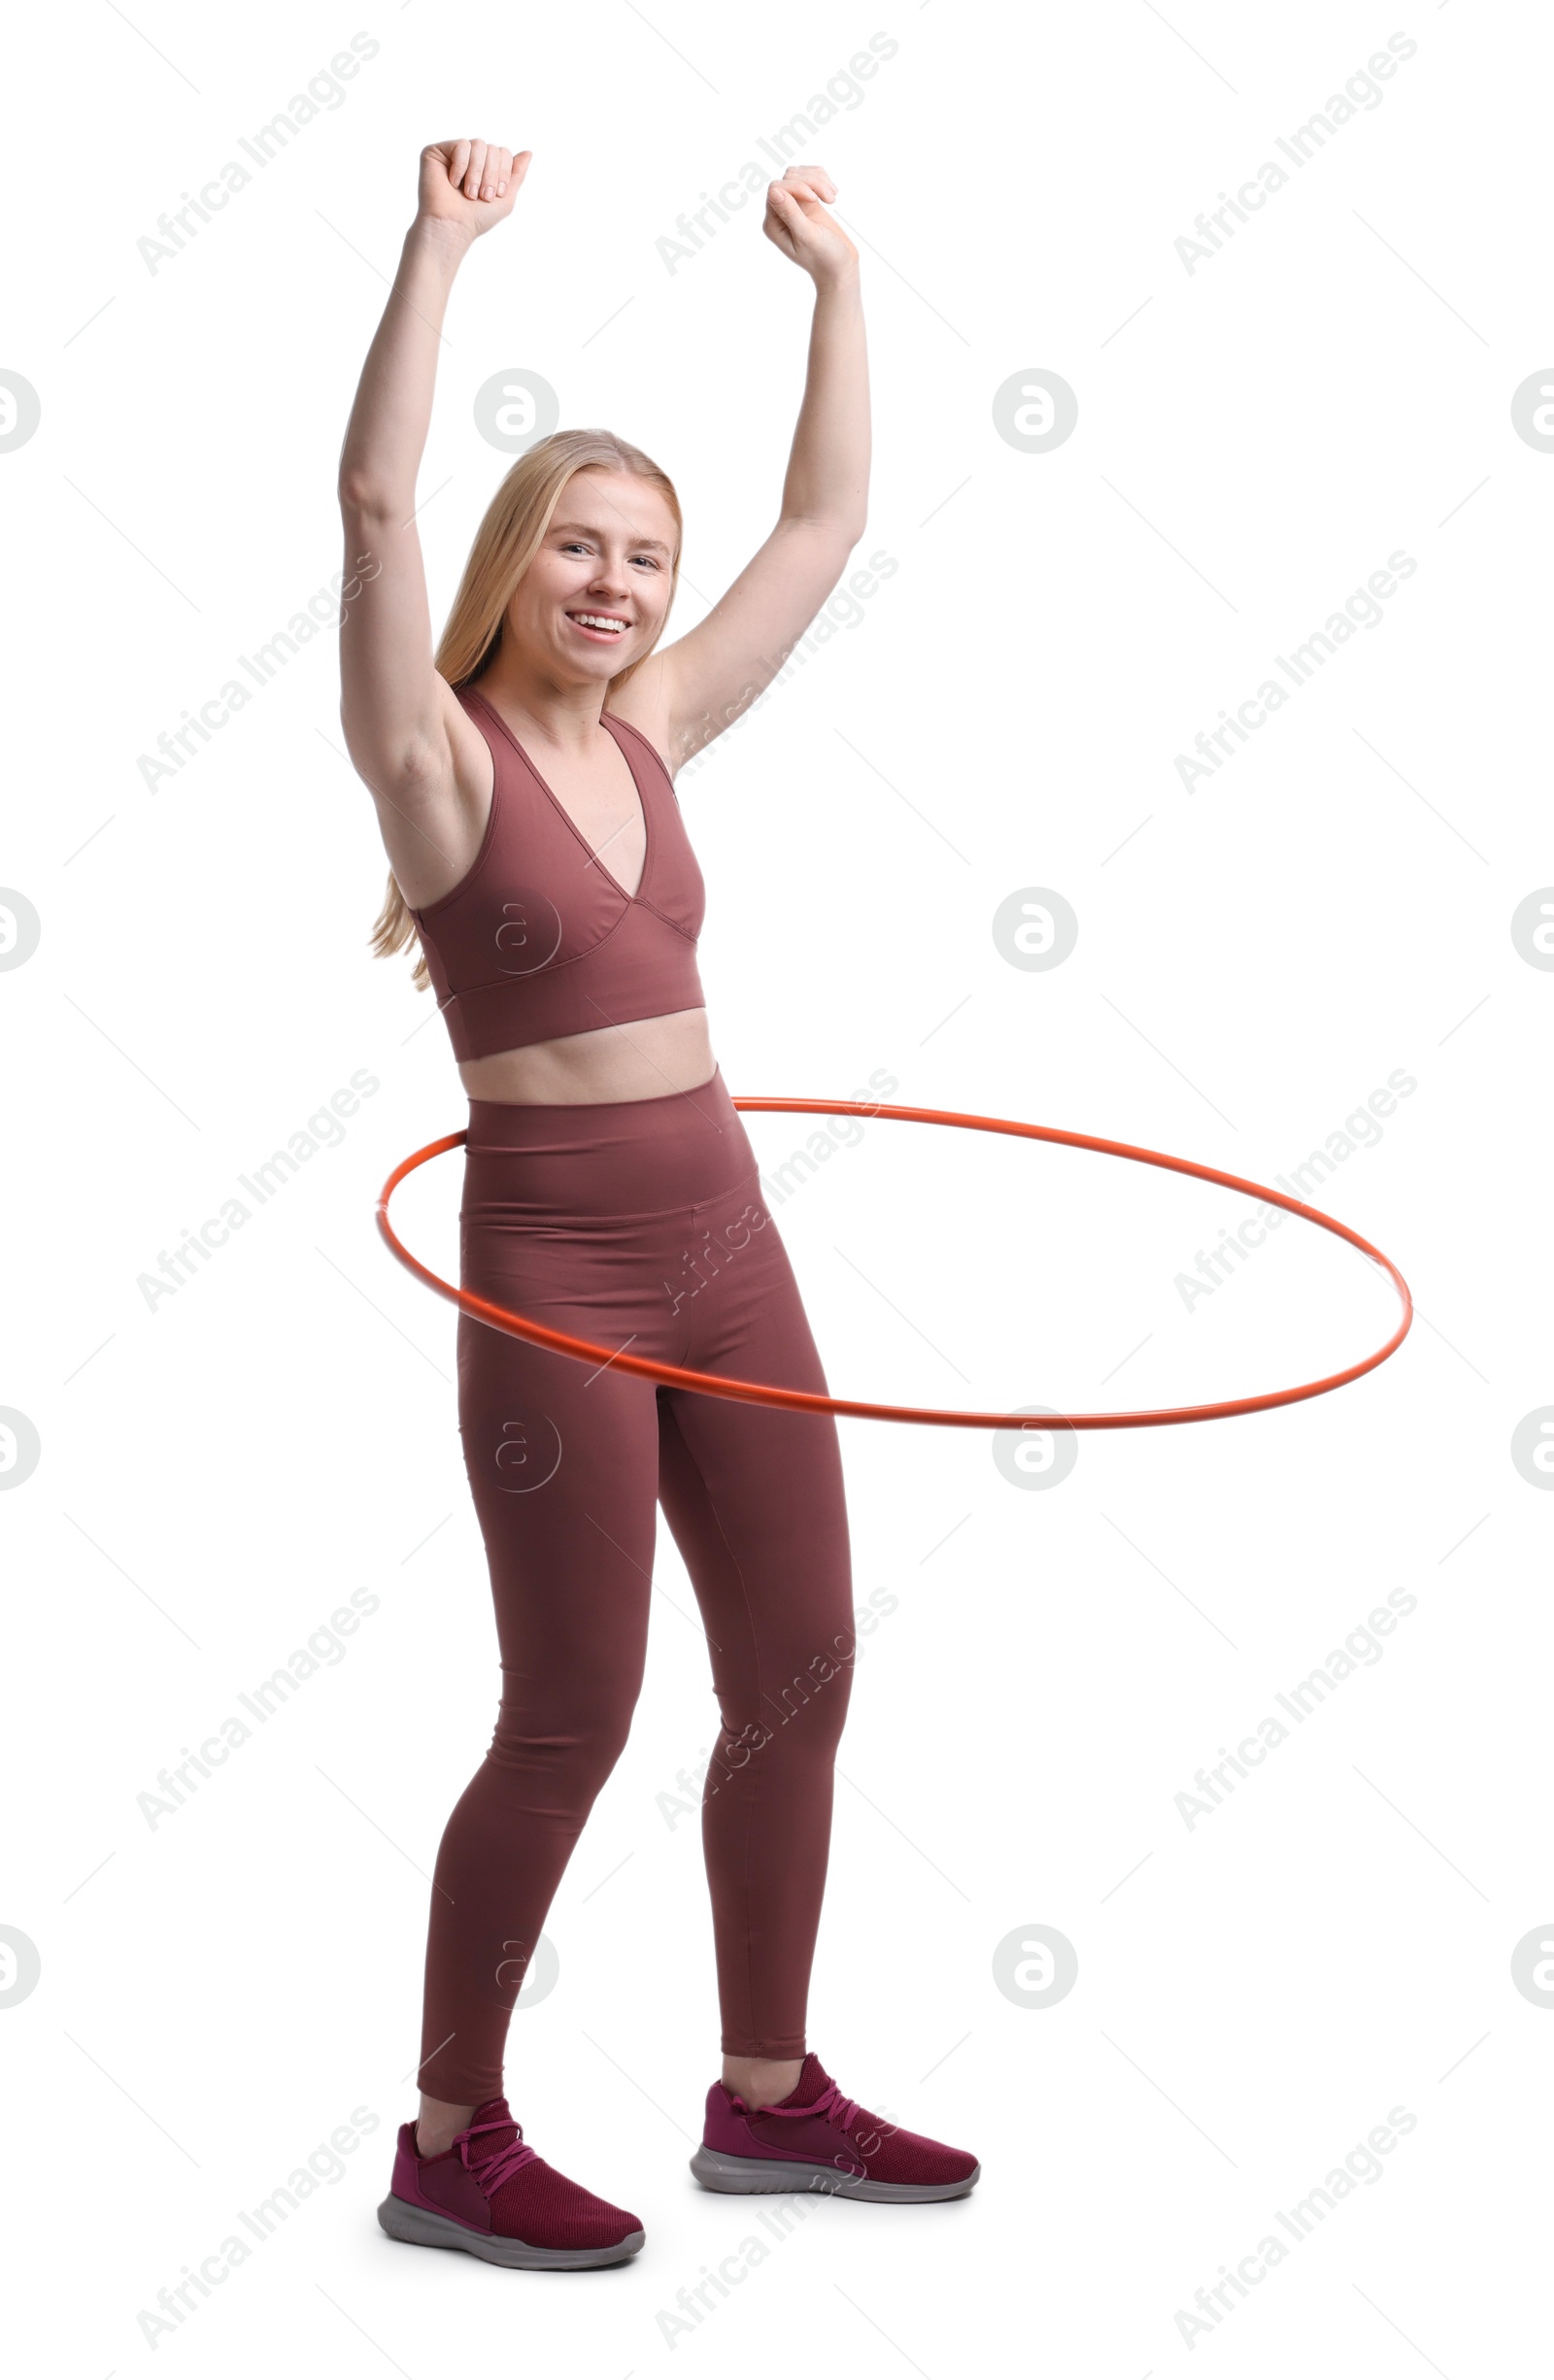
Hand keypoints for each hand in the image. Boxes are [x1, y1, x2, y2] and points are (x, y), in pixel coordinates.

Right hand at [417, 139, 529, 239]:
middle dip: (491, 175)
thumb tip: (528, 152)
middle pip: (492, 148)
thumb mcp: (506, 198)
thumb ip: (517, 175)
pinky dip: (461, 166)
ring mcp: (453, 153)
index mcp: (484, 167)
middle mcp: (469, 158)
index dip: (504, 173)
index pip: (503, 153)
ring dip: (477, 173)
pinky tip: (453, 183)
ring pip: (478, 144)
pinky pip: (461, 145)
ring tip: (469, 193)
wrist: (452, 227)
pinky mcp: (437, 151)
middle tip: (483, 196)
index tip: (497, 195)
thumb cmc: (477, 218)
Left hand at [761, 166, 857, 286]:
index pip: (776, 189)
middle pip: (789, 178)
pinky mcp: (807, 202)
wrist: (839, 266)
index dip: (796, 186)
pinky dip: (822, 179)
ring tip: (832, 197)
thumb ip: (790, 214)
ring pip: (799, 174)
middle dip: (811, 182)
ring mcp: (793, 206)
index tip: (815, 199)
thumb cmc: (824, 257)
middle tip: (830, 198)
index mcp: (773, 225)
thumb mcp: (807, 236)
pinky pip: (809, 176)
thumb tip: (774, 191)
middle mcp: (780, 213)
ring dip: (818, 180)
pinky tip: (832, 194)